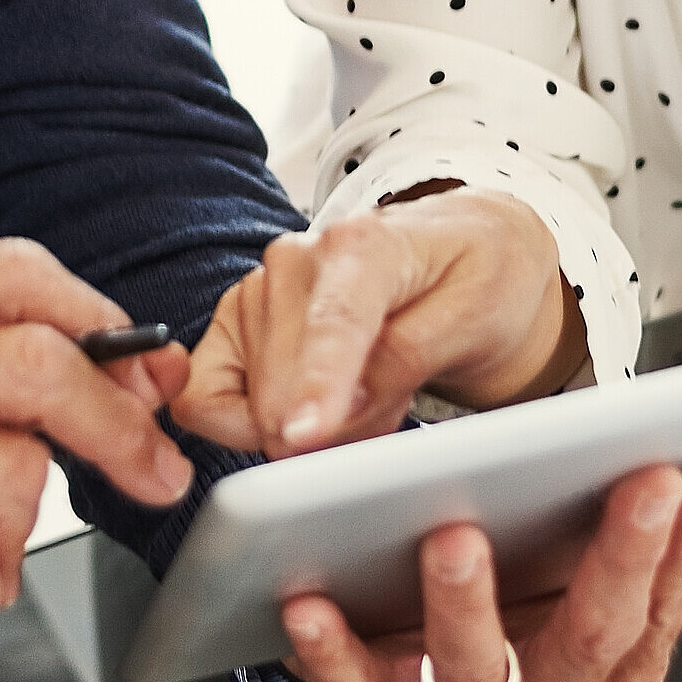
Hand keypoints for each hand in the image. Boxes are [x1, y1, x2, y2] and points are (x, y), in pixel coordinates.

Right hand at [174, 188, 586, 456]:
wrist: (462, 249)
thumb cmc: (474, 277)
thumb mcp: (475, 314)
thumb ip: (409, 356)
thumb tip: (345, 405)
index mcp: (363, 245)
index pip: (335, 323)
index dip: (317, 384)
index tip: (304, 435)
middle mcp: (297, 260)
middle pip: (284, 390)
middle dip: (336, 431)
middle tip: (393, 405)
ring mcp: (259, 290)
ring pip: (254, 408)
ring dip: (314, 427)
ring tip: (368, 389)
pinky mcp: (236, 323)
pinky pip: (206, 399)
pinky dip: (249, 425)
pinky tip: (307, 404)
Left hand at [276, 465, 681, 681]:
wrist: (420, 640)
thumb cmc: (521, 581)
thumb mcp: (586, 556)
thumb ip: (636, 523)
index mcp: (608, 670)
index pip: (656, 611)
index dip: (677, 548)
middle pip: (587, 640)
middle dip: (615, 560)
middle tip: (631, 489)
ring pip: (473, 668)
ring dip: (464, 602)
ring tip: (455, 537)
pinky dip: (332, 649)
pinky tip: (312, 600)